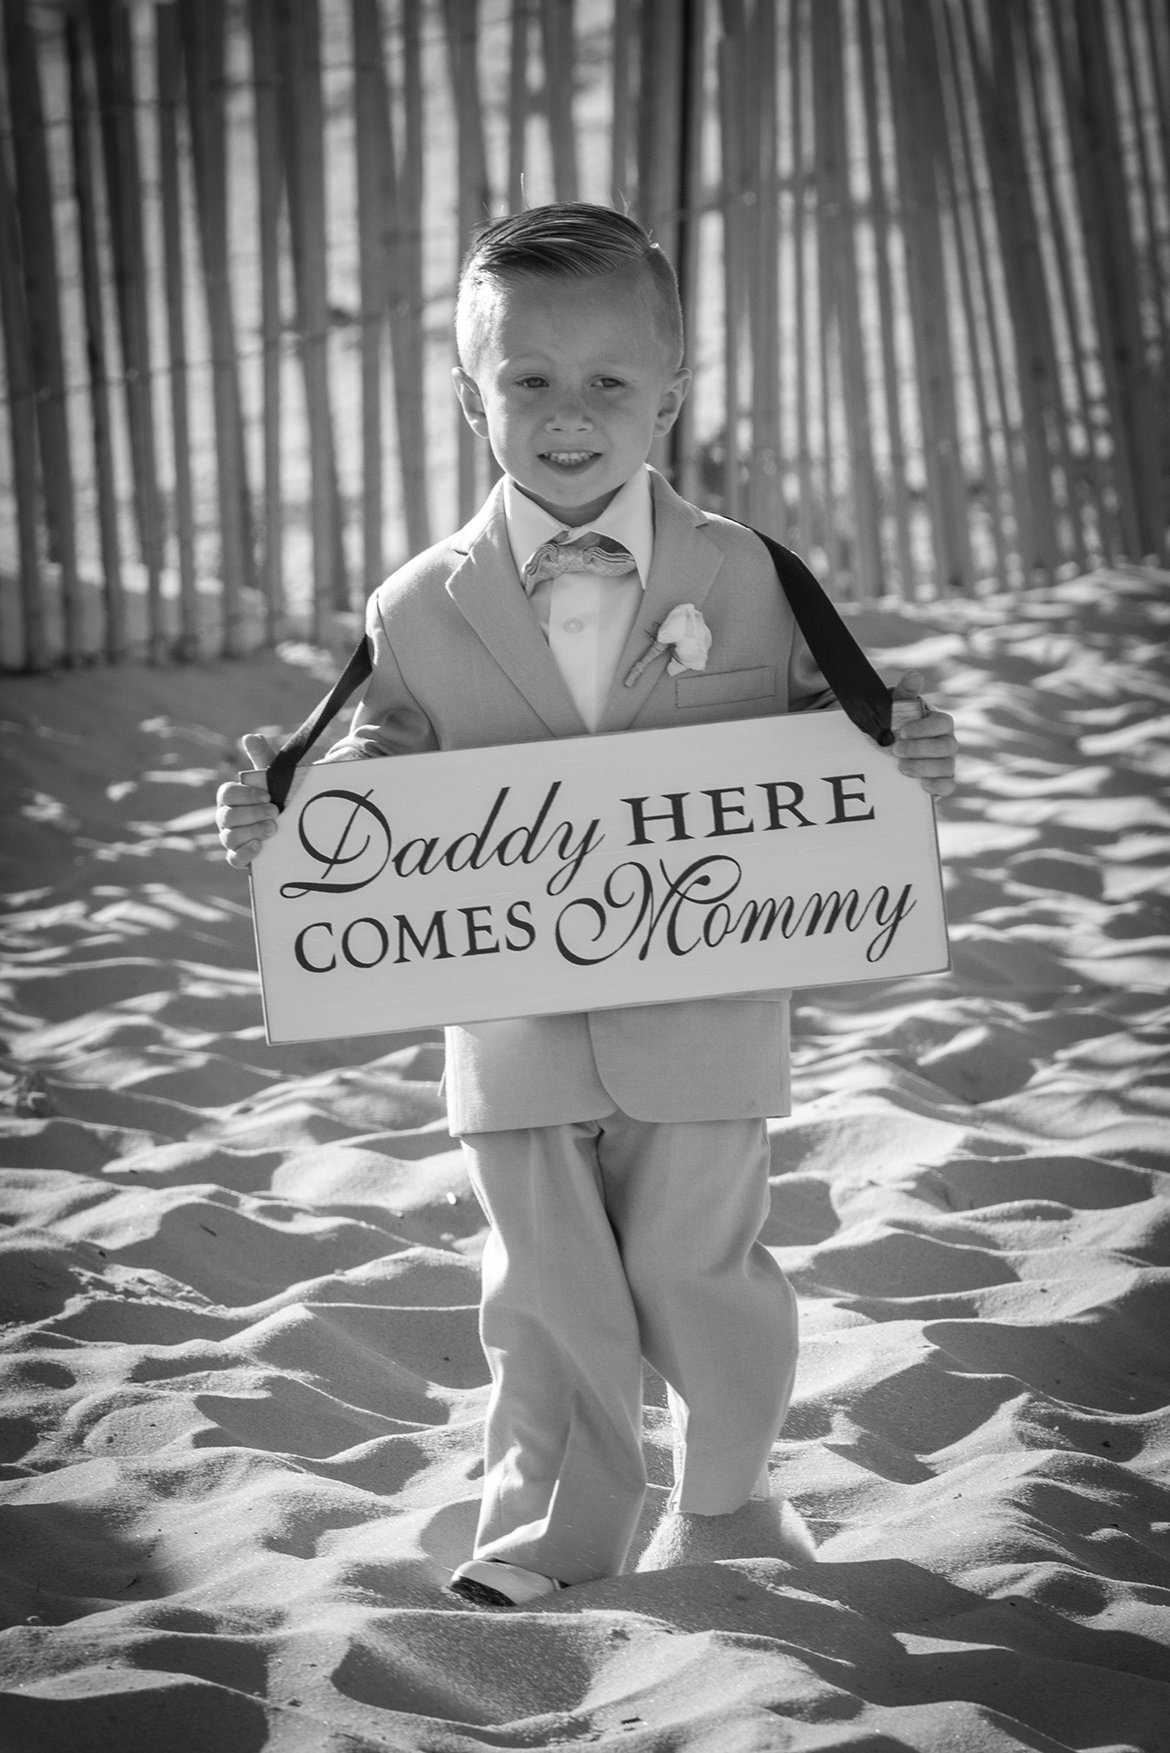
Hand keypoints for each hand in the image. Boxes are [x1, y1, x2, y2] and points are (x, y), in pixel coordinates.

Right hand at [216, 733, 277, 867]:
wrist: (294, 819)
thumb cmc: (278, 794)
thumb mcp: (274, 775)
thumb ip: (262, 756)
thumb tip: (250, 737)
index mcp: (230, 797)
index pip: (226, 793)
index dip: (246, 795)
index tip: (268, 795)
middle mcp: (226, 817)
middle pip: (227, 817)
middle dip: (252, 814)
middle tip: (276, 812)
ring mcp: (231, 838)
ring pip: (229, 838)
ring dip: (252, 832)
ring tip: (274, 828)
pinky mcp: (240, 856)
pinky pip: (233, 859)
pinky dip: (245, 854)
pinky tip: (260, 846)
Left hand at [890, 671, 956, 797]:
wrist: (887, 750)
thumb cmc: (895, 724)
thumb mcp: (897, 707)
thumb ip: (906, 692)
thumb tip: (913, 675)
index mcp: (940, 722)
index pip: (943, 723)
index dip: (924, 729)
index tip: (900, 732)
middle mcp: (948, 742)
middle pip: (946, 747)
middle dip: (920, 749)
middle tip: (894, 750)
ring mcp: (947, 763)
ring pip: (947, 767)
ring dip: (923, 767)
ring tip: (901, 768)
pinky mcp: (942, 782)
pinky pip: (949, 786)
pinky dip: (937, 786)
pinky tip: (920, 784)